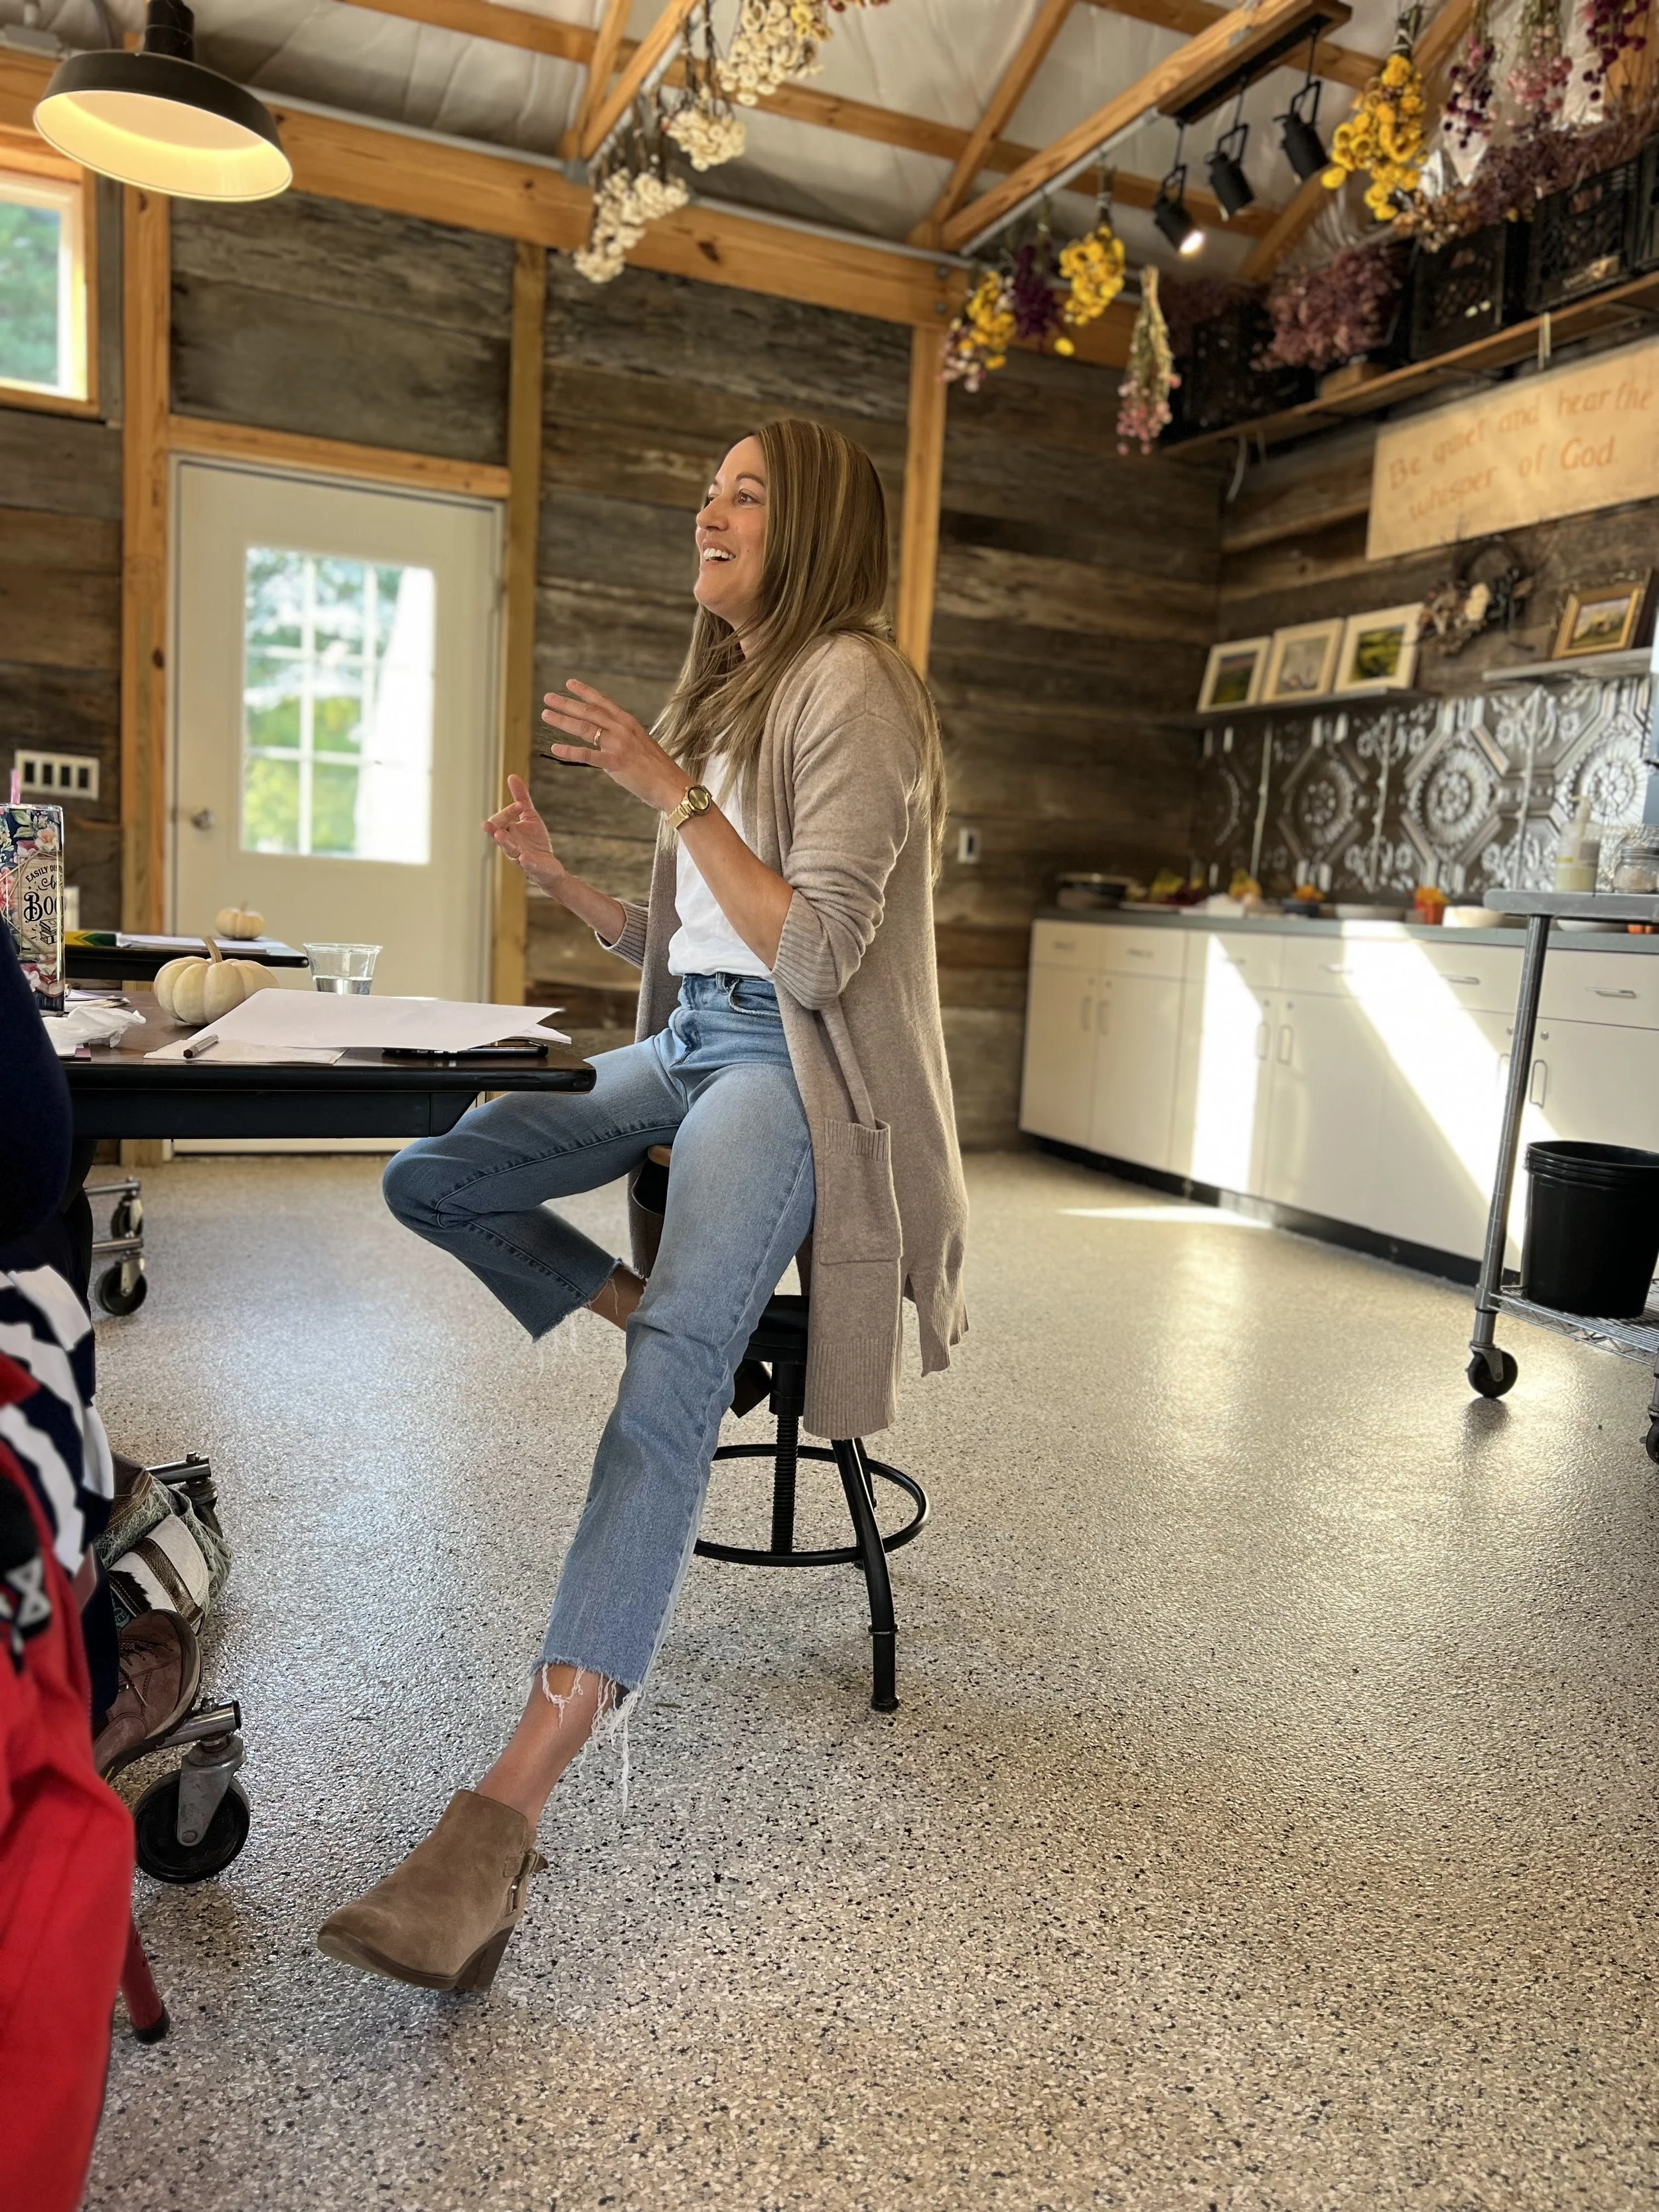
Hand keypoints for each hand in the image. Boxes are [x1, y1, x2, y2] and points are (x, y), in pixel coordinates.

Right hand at [484, 775, 565, 892]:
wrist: (548, 866)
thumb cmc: (535, 842)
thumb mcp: (530, 816)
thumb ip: (521, 798)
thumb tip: (511, 776)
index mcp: (507, 832)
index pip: (500, 820)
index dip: (508, 811)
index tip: (520, 805)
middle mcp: (510, 844)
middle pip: (498, 834)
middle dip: (495, 828)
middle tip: (490, 824)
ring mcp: (520, 857)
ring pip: (508, 849)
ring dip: (504, 842)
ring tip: (499, 835)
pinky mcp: (533, 867)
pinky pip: (527, 865)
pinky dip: (526, 861)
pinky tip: (524, 857)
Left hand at [541, 680, 688, 815]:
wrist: (672, 785)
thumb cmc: (658, 770)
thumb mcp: (641, 746)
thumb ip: (622, 741)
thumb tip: (606, 745)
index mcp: (629, 723)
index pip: (603, 702)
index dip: (585, 692)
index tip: (569, 684)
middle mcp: (623, 729)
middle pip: (589, 712)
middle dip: (567, 703)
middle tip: (548, 697)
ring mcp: (619, 745)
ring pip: (585, 729)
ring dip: (563, 721)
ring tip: (546, 715)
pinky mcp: (615, 763)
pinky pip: (587, 755)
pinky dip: (569, 751)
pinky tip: (555, 749)